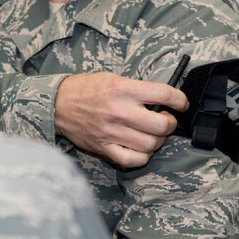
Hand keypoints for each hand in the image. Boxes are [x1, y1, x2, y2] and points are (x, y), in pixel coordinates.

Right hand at [55, 72, 188, 168]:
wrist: (57, 104)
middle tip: (166, 119)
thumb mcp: (113, 78)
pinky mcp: (104, 148)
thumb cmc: (86, 88)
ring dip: (158, 140)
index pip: (163, 94)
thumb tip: (163, 99)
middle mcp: (119, 111)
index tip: (181, 103)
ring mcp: (112, 132)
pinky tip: (142, 147)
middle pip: (162, 125)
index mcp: (123, 89)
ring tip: (153, 133)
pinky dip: (143, 156)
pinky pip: (133, 160)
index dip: (180, 100)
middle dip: (170, 123)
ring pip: (150, 144)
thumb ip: (137, 89)